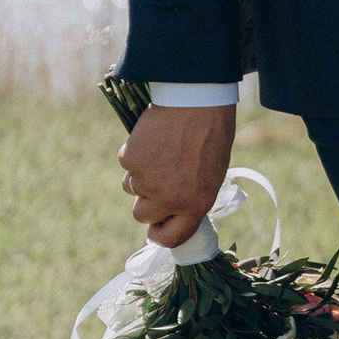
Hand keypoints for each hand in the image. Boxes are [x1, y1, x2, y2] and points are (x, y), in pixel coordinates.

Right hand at [122, 101, 236, 246]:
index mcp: (196, 205)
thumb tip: (173, 210)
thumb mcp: (211, 174)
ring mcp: (148, 182)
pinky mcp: (131, 161)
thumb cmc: (210, 133)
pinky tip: (153, 138)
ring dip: (141, 174)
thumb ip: (191, 196)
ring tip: (160, 151)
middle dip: (146, 201)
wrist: (196, 100)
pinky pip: (127, 164)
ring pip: (132, 188)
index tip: (155, 227)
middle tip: (158, 178)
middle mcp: (170, 199)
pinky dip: (136, 153)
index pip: (171, 238)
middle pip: (142, 215)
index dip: (159, 234)